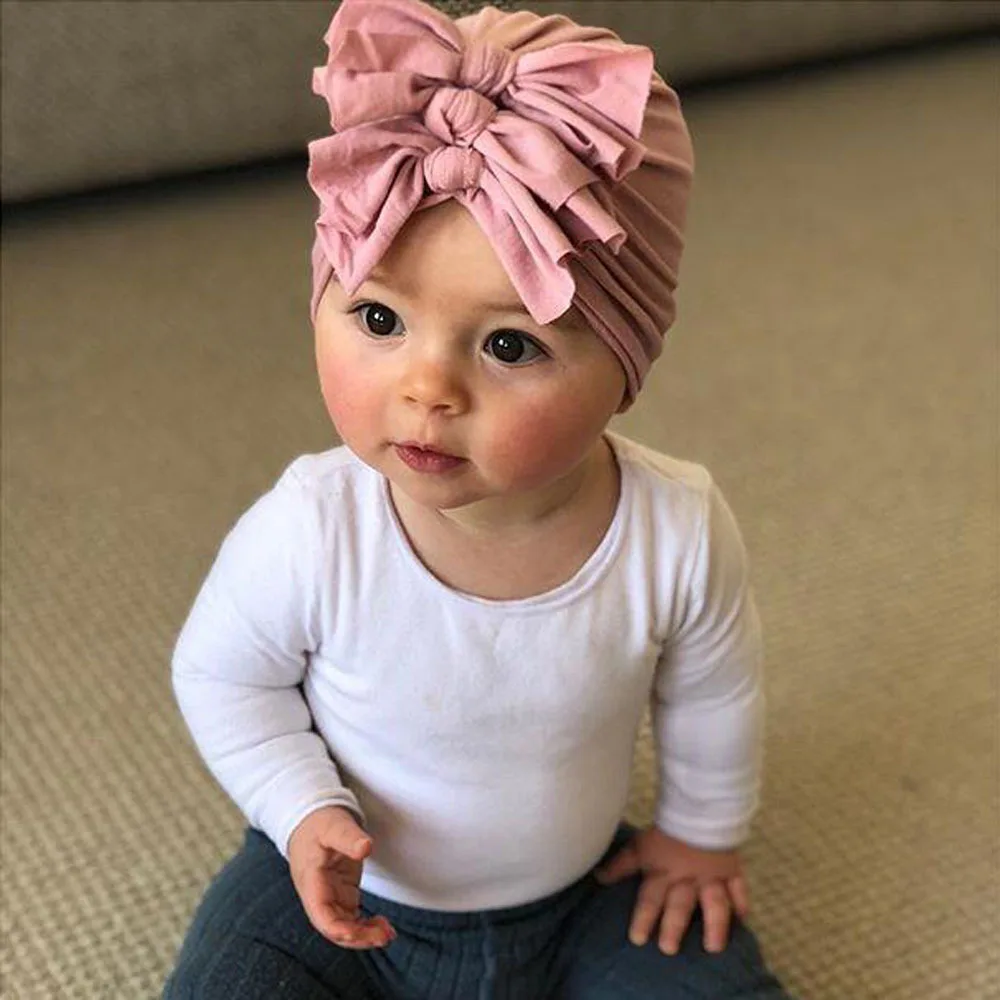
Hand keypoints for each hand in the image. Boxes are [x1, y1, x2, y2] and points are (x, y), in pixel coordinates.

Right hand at [287, 806, 395, 949]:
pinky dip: (365, 927)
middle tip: (384, 936)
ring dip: (364, 935)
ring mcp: (330, 897)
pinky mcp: (341, 895)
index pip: (320, 913)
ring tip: (388, 933)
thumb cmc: (320, 823)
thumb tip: (366, 847)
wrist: (312, 821)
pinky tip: (382, 927)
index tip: (356, 933)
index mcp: (311, 880)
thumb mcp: (334, 825)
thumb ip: (349, 837)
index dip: (336, 928)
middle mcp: (318, 895)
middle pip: (334, 927)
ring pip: (344, 927)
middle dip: (357, 937)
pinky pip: (351, 919)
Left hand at [595, 826, 749, 955]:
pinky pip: (738, 888)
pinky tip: (743, 919)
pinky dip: (741, 903)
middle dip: (673, 927)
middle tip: (668, 949)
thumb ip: (621, 864)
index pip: (650, 899)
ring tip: (713, 948)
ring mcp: (711, 875)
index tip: (638, 939)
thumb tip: (598, 877)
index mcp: (663, 872)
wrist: (698, 805)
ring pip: (714, 904)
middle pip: (679, 906)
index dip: (643, 918)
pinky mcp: (730, 868)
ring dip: (714, 926)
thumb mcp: (639, 845)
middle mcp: (686, 879)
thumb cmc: (665, 827)